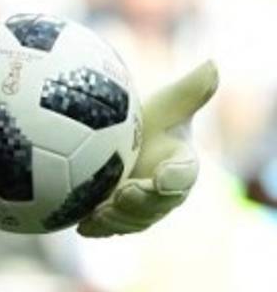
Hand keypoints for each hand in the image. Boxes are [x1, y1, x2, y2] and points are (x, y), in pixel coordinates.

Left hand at [77, 59, 218, 236]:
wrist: (119, 143)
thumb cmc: (145, 120)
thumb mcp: (165, 104)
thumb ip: (187, 90)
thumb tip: (212, 64)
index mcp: (182, 167)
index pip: (184, 175)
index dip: (175, 178)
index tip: (162, 177)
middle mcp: (165, 194)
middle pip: (158, 204)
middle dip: (144, 203)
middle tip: (124, 194)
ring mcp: (142, 210)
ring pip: (133, 221)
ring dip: (118, 220)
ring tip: (97, 212)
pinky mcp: (118, 218)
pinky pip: (109, 228)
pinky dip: (96, 228)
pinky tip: (78, 225)